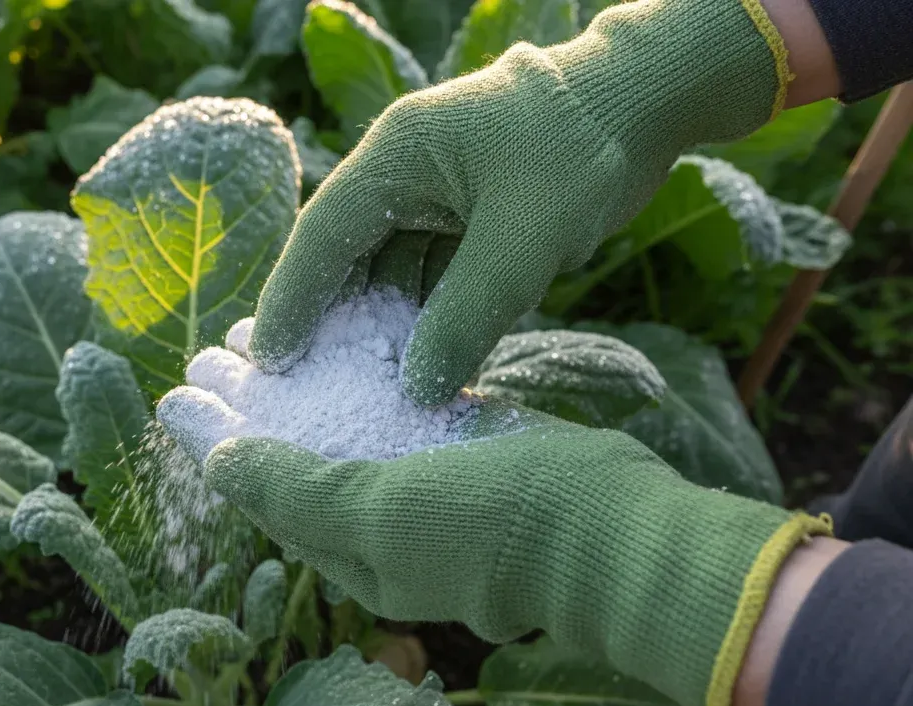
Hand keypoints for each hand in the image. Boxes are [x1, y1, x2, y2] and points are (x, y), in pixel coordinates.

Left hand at [157, 387, 830, 705]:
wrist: (611, 527)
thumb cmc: (490, 529)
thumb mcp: (378, 514)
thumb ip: (298, 490)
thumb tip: (219, 467)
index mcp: (353, 553)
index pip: (264, 492)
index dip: (217, 442)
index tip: (176, 393)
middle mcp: (383, 525)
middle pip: (298, 456)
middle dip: (253, 407)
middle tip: (211, 352)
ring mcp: (426, 487)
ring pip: (345, 430)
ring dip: (304, 386)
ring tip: (264, 339)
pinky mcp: (463, 450)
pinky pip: (397, 411)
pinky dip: (364, 378)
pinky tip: (345, 340)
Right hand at [248, 0, 785, 405]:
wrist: (644, 107)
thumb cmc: (579, 152)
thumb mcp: (522, 240)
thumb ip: (466, 314)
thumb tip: (417, 388)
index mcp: (395, 155)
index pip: (325, 234)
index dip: (292, 299)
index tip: (269, 359)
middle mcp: (403, 174)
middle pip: (349, 258)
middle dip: (334, 323)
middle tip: (310, 388)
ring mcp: (437, 196)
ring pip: (393, 274)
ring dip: (386, 330)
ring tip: (367, 392)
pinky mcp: (470, 219)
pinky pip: (434, 278)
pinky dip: (430, 321)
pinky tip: (426, 368)